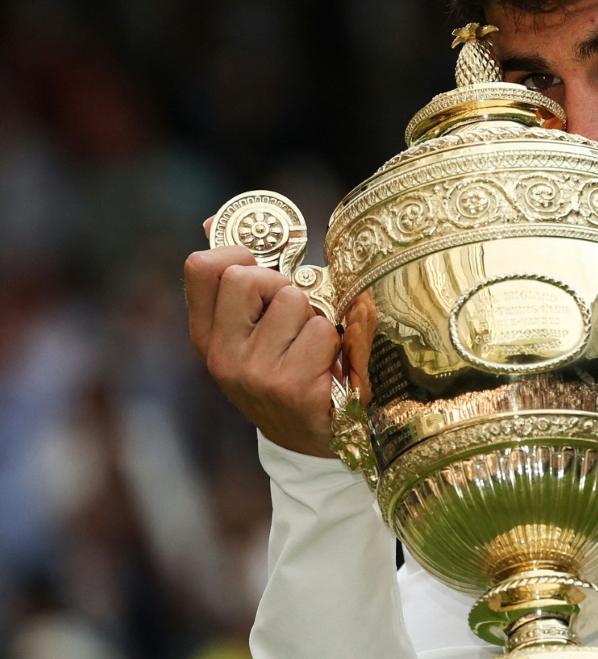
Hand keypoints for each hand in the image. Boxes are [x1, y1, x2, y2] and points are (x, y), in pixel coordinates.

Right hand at [185, 244, 339, 456]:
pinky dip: (335, 342)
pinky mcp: (293, 388)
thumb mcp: (251, 332)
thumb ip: (237, 283)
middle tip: (295, 315)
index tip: (261, 267)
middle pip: (248, 277)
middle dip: (282, 286)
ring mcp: (255, 373)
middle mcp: (223, 355)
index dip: (236, 253)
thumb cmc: (286, 371)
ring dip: (315, 317)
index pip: (200, 267)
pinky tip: (328, 366)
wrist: (310, 439)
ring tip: (313, 346)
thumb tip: (213, 220)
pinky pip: (323, 332)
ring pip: (293, 301)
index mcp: (207, 336)